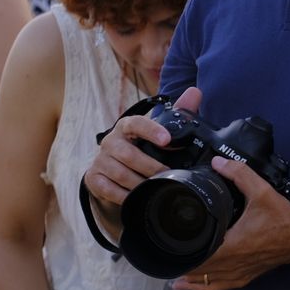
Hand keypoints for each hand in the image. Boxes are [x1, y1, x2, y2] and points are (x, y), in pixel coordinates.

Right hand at [83, 86, 203, 211]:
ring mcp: (100, 160)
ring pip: (121, 174)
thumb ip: (177, 112)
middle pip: (129, 155)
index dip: (151, 130)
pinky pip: (109, 190)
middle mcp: (110, 141)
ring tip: (156, 188)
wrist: (113, 170)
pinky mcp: (94, 178)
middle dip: (152, 167)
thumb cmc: (140, 147)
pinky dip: (125, 196)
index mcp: (126, 126)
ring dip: (141, 184)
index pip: (136, 123)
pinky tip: (137, 198)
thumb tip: (195, 92)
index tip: (167, 139)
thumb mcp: (157, 131)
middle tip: (169, 175)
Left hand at [172, 153, 289, 289]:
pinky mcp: (245, 276)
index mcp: (233, 246)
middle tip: (165, 252)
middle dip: (181, 262)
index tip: (167, 244)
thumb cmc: (283, 219)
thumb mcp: (262, 191)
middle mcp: (234, 264)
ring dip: (188, 278)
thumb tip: (219, 163)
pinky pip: (219, 288)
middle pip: (198, 270)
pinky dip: (203, 288)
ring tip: (171, 269)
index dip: (181, 252)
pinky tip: (192, 285)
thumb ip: (240, 174)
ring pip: (206, 283)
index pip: (198, 255)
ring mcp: (239, 273)